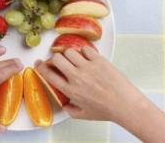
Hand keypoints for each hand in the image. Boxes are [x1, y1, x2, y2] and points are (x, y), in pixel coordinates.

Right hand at [36, 47, 164, 142]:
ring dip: (69, 54)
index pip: (49, 74)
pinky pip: (85, 50)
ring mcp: (87, 67)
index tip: (40, 63)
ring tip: (73, 59)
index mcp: (70, 90)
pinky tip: (86, 57)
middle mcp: (76, 77)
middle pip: (57, 59)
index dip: (41, 67)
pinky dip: (84, 52)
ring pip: (70, 51)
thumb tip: (65, 105)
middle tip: (58, 61)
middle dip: (55, 58)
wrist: (124, 104)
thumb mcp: (83, 115)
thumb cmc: (106, 110)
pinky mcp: (99, 60)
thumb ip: (70, 110)